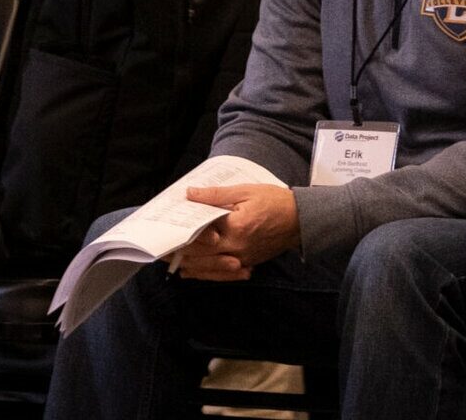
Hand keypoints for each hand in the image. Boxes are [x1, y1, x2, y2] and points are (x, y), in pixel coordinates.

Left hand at [172, 185, 299, 281]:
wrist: (301, 219)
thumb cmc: (275, 201)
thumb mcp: (244, 191)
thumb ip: (215, 195)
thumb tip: (190, 194)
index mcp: (236, 228)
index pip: (201, 235)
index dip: (182, 236)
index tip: (166, 233)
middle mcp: (238, 248)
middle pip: (203, 255)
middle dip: (182, 253)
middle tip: (163, 252)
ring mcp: (244, 258)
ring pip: (212, 268)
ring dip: (192, 267)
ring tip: (174, 263)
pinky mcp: (250, 263)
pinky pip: (225, 274)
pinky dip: (209, 274)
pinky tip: (196, 272)